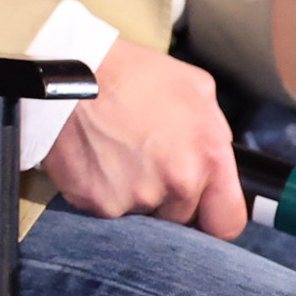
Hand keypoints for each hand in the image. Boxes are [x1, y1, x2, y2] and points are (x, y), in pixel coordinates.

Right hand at [40, 39, 246, 238]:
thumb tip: (211, 156)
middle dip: (164, 197)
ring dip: (131, 195)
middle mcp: (178, 184)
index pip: (226, 222)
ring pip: (141, 215)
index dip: (211, 216)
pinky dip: (100, 192)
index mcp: (209, 157)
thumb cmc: (129, 74)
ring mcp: (137, 197)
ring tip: (113, 158)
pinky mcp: (99, 203)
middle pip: (178, 218)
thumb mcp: (194, 87)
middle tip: (142, 164)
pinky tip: (92, 162)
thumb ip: (213, 131)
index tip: (198, 207)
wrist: (68, 74)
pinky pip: (106, 209)